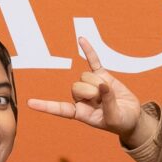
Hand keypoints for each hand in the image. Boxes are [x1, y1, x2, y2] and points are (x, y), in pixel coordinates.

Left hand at [28, 37, 142, 139]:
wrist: (131, 116)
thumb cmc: (120, 122)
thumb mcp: (114, 117)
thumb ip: (108, 103)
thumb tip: (102, 85)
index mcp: (79, 113)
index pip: (59, 109)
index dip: (46, 106)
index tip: (29, 103)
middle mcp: (81, 98)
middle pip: (76, 86)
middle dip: (92, 92)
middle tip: (103, 102)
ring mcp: (90, 85)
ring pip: (85, 76)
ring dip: (98, 83)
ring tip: (109, 94)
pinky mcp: (101, 75)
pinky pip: (93, 60)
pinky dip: (88, 51)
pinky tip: (81, 39)